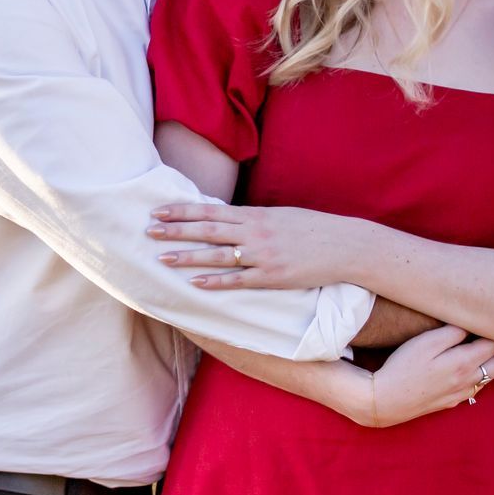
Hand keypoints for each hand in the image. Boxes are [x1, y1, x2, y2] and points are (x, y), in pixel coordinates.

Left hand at [150, 203, 364, 290]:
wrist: (344, 245)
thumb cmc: (311, 230)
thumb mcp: (279, 217)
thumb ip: (252, 219)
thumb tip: (225, 219)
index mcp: (255, 215)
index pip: (210, 211)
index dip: (182, 211)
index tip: (158, 211)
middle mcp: (255, 232)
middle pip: (207, 230)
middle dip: (176, 230)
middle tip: (149, 230)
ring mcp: (263, 255)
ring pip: (216, 255)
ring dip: (187, 256)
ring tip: (162, 257)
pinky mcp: (273, 277)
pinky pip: (238, 280)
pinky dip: (215, 281)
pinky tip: (194, 283)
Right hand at [361, 325, 493, 427]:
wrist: (385, 400)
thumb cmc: (403, 366)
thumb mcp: (426, 342)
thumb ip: (452, 333)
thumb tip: (471, 324)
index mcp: (464, 362)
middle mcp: (468, 380)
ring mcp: (460, 393)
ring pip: (490, 378)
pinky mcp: (450, 402)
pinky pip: (476, 388)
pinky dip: (485, 377)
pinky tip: (480, 371)